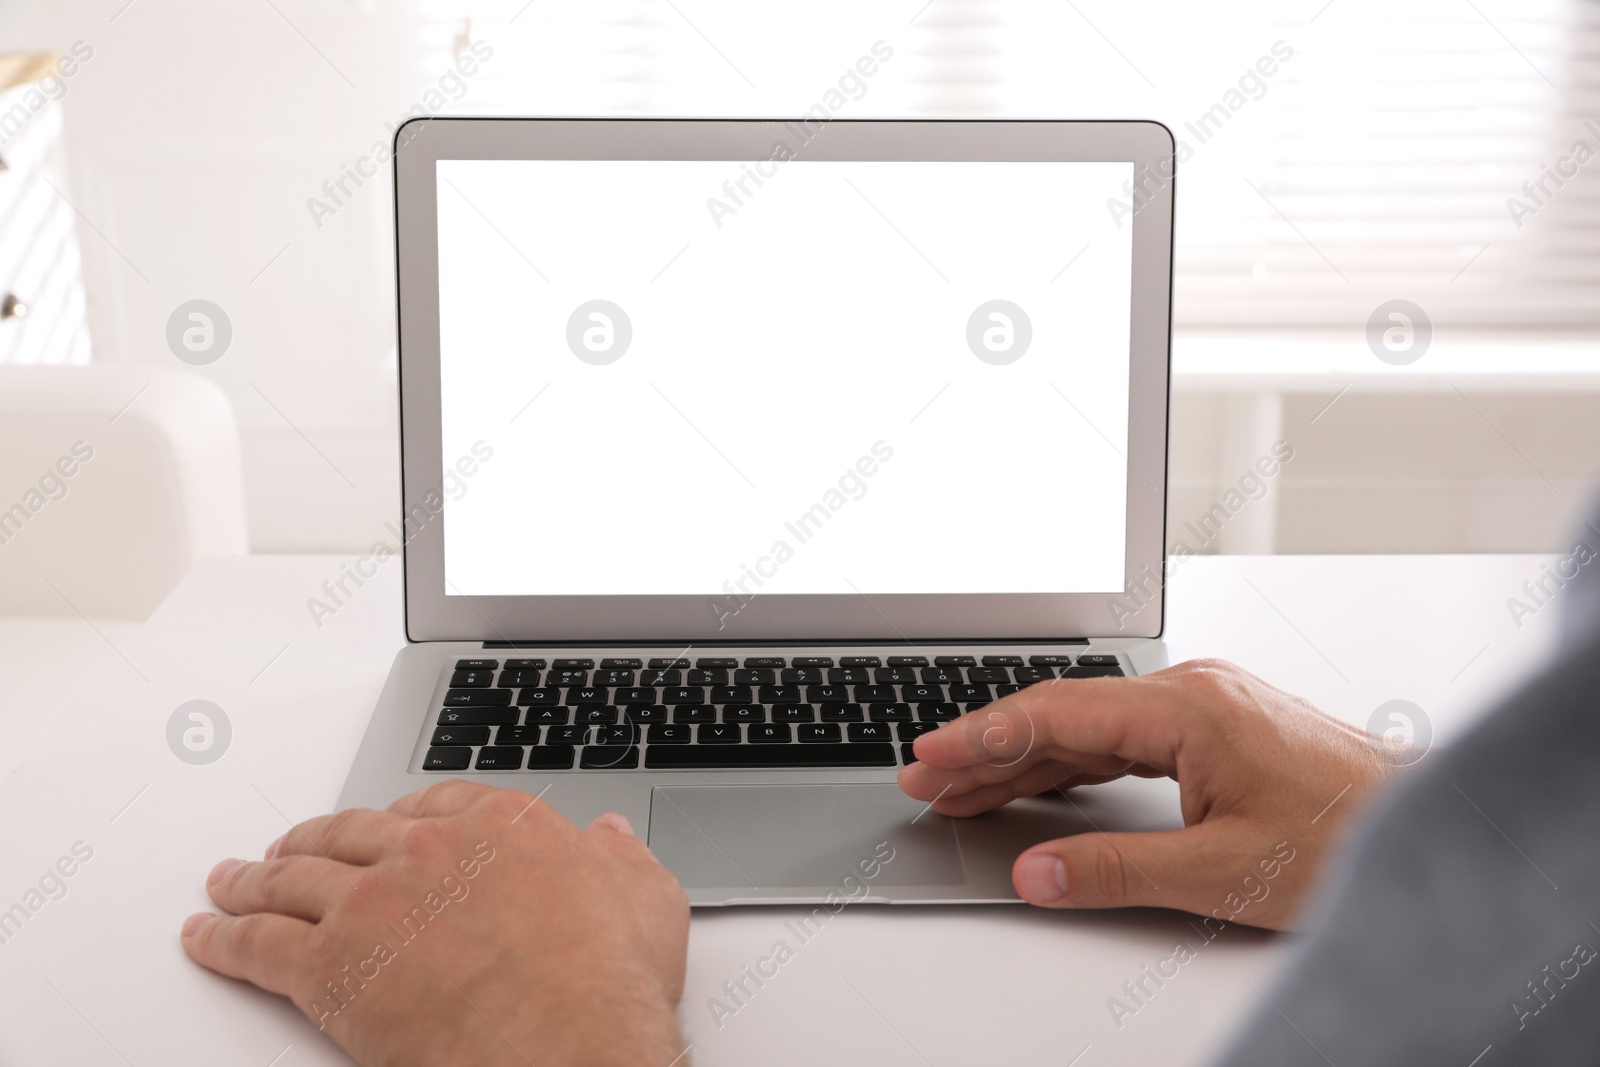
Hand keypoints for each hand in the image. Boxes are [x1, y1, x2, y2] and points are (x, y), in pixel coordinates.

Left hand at [181, 781, 689, 1066]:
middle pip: (352, 832)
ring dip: (254, 878)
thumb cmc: (608, 984)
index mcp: (503, 826)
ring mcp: (375, 901)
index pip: (435, 802)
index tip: (384, 824)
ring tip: (231, 882)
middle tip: (288, 847)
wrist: (569, 1044)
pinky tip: (208, 937)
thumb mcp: (648, 902)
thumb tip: (609, 837)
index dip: (400, 815)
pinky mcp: (331, 964)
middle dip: (313, 839)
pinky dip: (225, 939)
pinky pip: (260, 945)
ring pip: (294, 878)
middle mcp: (431, 848)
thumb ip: (623, 861)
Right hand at [898, 659, 1403, 929]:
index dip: (979, 739)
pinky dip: (1072, 765)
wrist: (1431, 825)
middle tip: (925, 778)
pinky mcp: (1216, 731)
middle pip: (1062, 715)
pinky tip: (1041, 785)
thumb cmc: (1347, 835)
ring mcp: (1204, 707)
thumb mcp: (1221, 870)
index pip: (1053, 715)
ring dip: (1025, 758)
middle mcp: (1190, 692)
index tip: (927, 759)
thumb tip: (1034, 871)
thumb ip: (1114, 870)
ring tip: (964, 788)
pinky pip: (1122, 740)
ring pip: (1089, 728)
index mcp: (1185, 706)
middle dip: (987, 748)